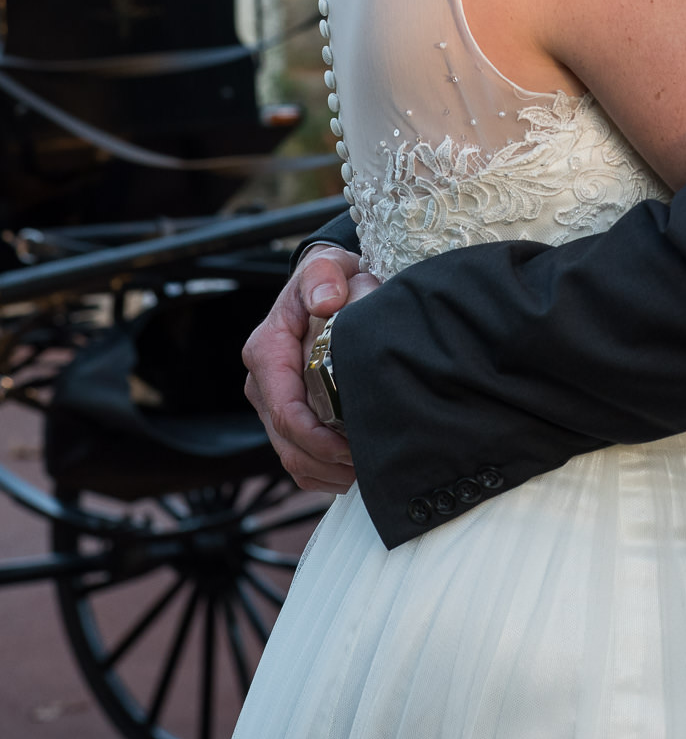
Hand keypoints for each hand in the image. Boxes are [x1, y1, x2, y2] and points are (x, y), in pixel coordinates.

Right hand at [242, 244, 377, 492]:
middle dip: (327, 461)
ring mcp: (271, 403)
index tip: (352, 446)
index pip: (286, 411)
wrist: (326, 284)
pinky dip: (321, 473)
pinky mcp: (284, 416)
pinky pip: (295, 459)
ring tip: (366, 470)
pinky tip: (351, 471)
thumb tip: (325, 300)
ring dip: (326, 472)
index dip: (318, 438)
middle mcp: (262, 383)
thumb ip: (323, 276)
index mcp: (267, 351)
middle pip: (288, 442)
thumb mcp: (327, 266)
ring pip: (291, 457)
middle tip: (370, 463)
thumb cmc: (328, 278)